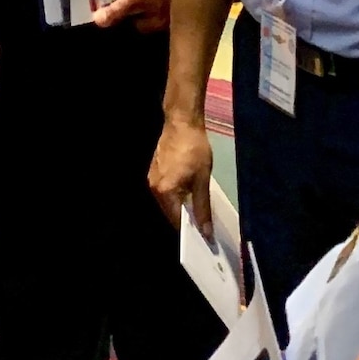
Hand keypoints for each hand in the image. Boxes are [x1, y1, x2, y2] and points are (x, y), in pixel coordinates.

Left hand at [91, 0, 170, 30]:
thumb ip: (117, 9)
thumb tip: (98, 22)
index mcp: (160, 20)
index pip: (139, 26)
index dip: (128, 16)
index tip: (119, 4)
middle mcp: (171, 15)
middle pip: (150, 13)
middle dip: (138, 4)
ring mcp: (179, 0)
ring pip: (159, 0)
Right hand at [148, 118, 213, 232]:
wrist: (182, 122)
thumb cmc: (195, 149)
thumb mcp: (202, 180)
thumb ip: (202, 207)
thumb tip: (206, 231)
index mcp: (165, 192)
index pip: (177, 222)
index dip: (191, 231)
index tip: (204, 236)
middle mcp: (154, 189)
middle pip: (170, 213)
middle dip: (186, 219)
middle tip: (205, 224)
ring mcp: (152, 180)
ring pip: (168, 202)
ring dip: (181, 206)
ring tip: (199, 208)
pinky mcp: (154, 172)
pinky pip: (165, 191)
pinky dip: (176, 195)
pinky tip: (189, 192)